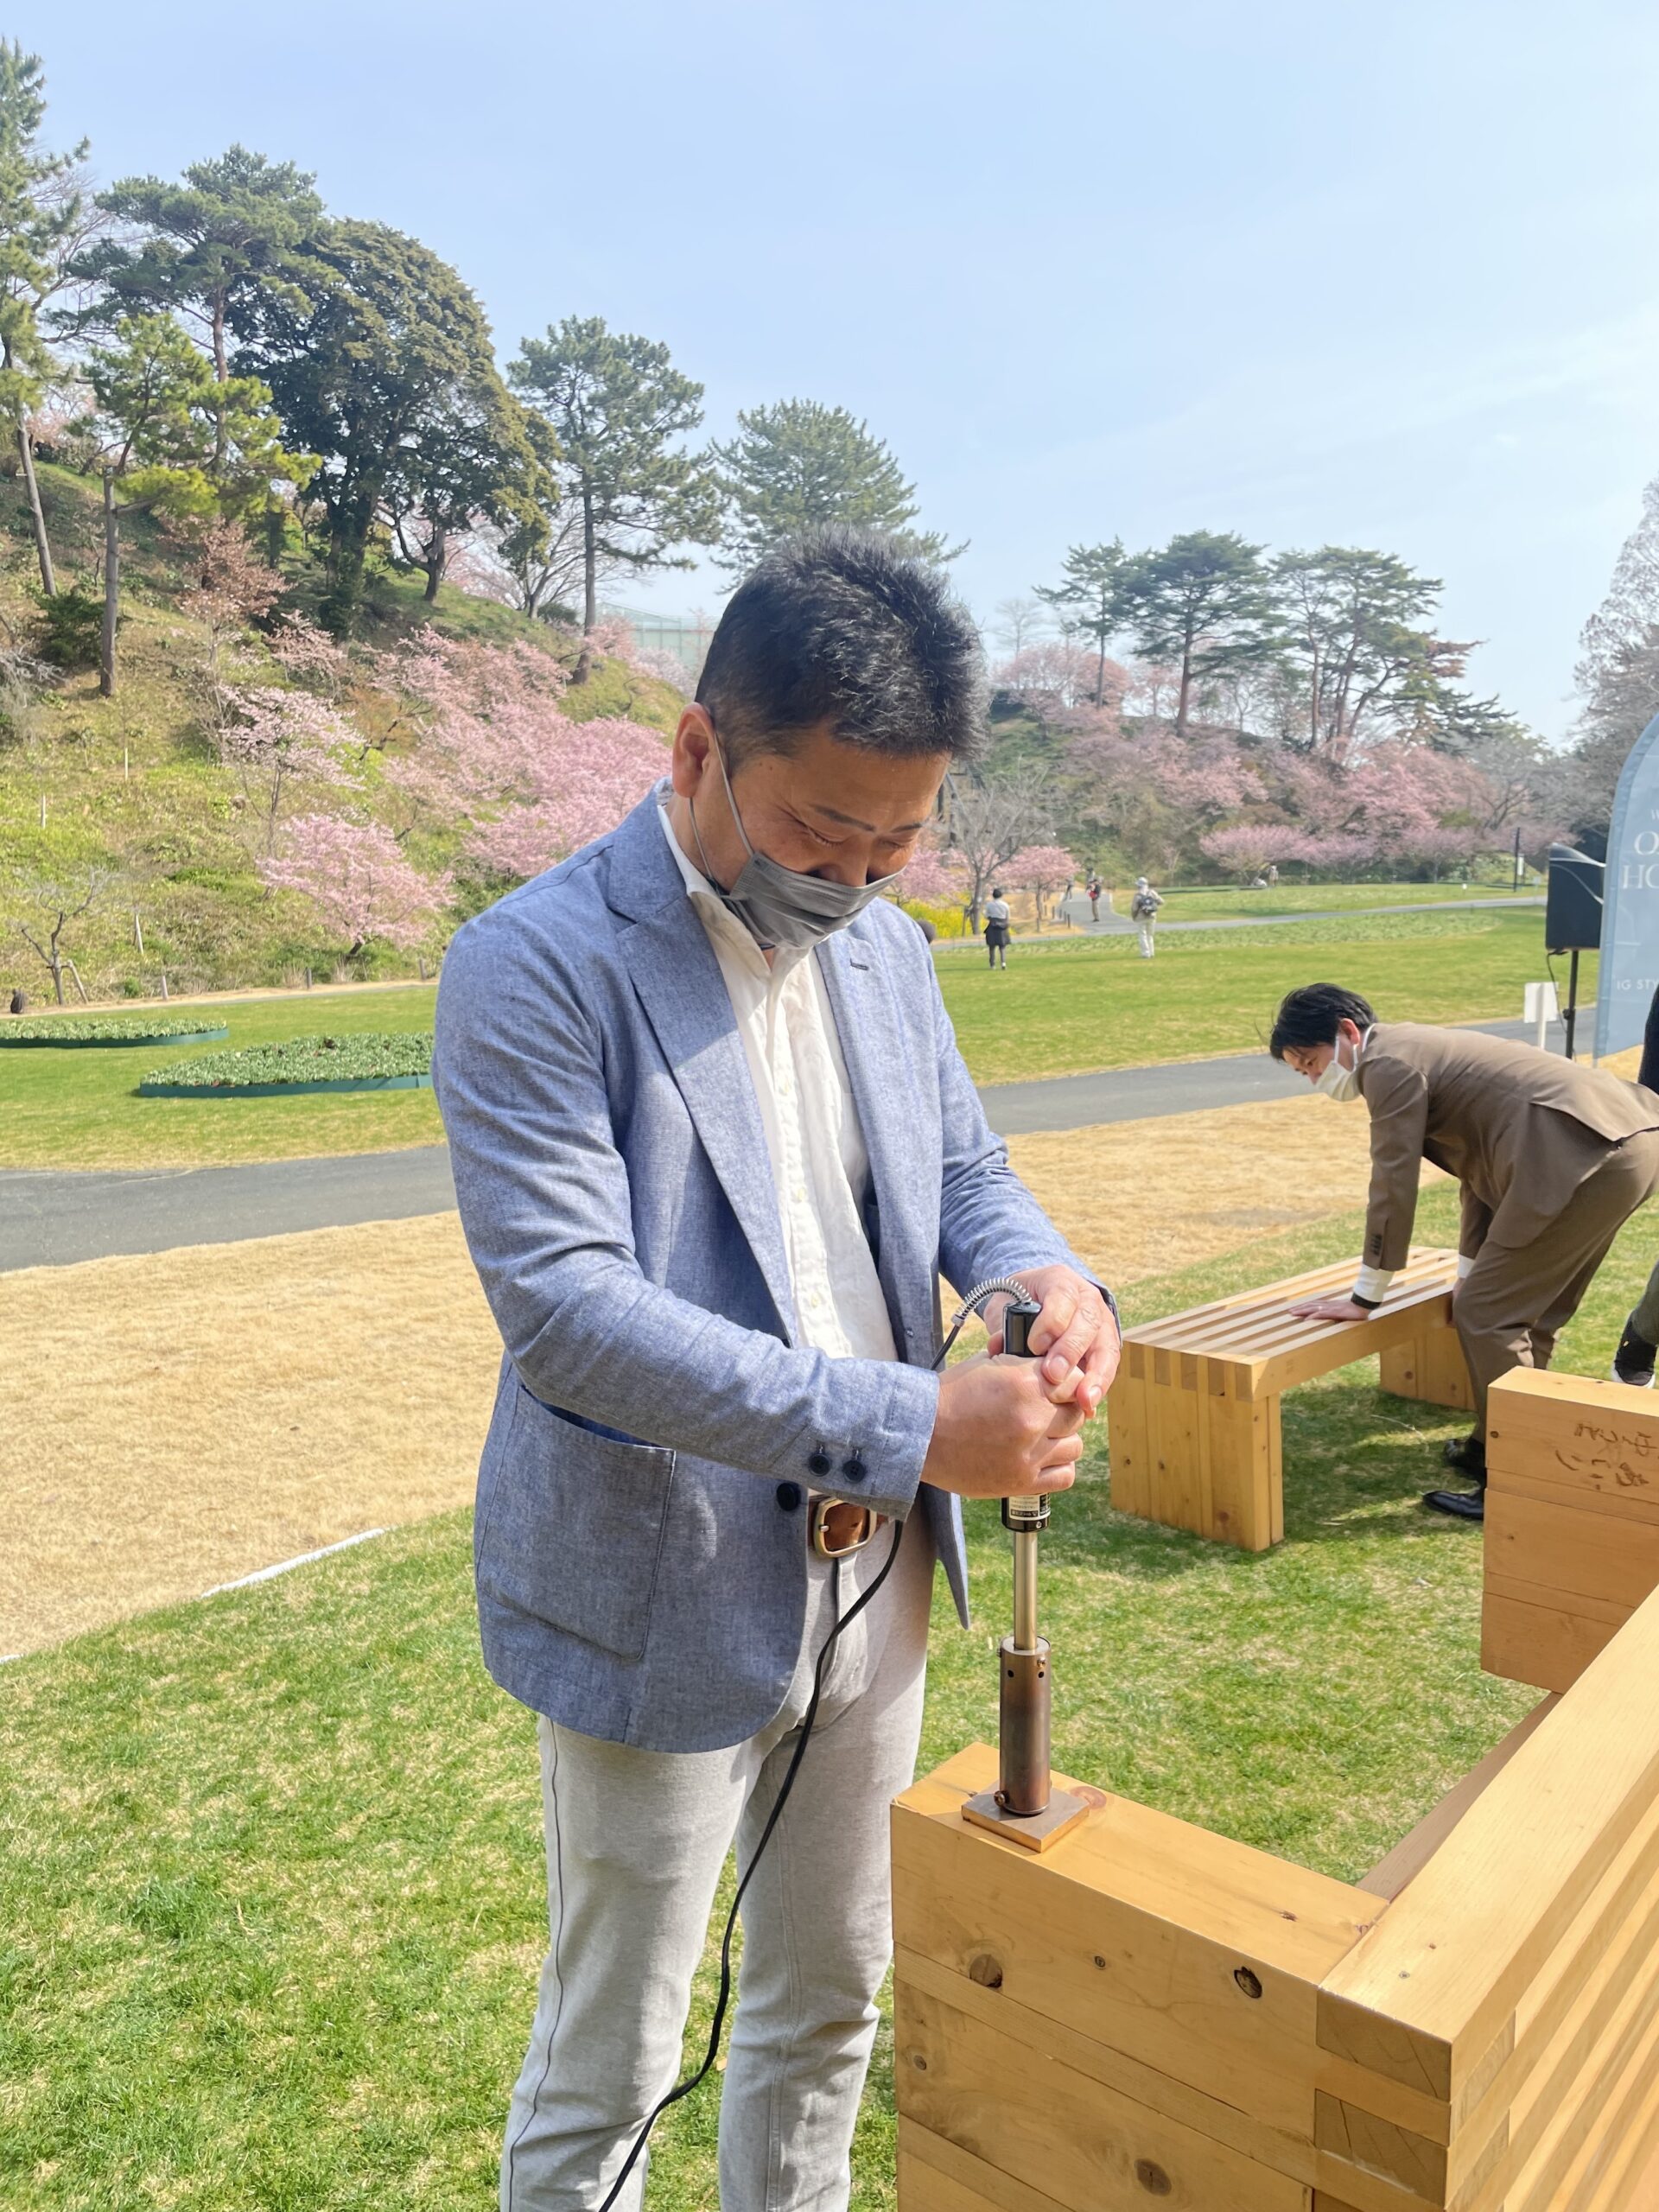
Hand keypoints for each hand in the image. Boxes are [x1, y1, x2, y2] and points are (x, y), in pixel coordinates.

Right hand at [921, 1353, 1086, 1498]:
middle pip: (1076, 1414)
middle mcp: (1033, 1420)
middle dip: (1065, 1409)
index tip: (1059, 1387)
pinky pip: (1065, 1475)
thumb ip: (1016, 1358)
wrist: (921, 1435)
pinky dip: (1059, 1466)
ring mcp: (1029, 1454)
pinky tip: (1043, 1458)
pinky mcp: (1022, 1481)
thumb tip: (1036, 1352)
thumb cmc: (949, 1398)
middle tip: (1049, 1410)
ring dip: (1062, 1439)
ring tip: (1044, 1436)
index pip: (1075, 1381)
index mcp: (1025, 1385)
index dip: (1069, 1382)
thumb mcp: (982, 1364)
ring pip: (1074, 1445)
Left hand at [986, 1264, 1119, 1416]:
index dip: (1050, 1322)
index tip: (1034, 1345)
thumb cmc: (1019, 1304)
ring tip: (1084, 1399)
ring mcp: (1102, 1321)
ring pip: (1105, 1345)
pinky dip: (1099, 1385)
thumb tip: (999, 1348)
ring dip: (1095, 1374)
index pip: (1061, 1296)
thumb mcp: (1007, 1305)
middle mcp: (1087, 1299)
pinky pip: (1109, 1364)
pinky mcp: (1107, 1345)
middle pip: (1087, 1322)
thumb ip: (1004, 1325)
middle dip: (1070, 1350)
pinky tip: (1089, 1404)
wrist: (1038, 1300)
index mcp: (1060, 1281)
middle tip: (1053, 1374)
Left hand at [1288, 1296, 1370, 1323]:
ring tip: (1292, 1314)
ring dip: (1302, 1311)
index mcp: (1330, 1305)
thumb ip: (1338, 1313)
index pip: (1315, 1304)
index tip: (1296, 1308)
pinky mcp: (1333, 1312)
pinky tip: (1305, 1320)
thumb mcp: (1344, 1312)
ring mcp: (1330, 1308)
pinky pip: (1320, 1314)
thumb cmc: (1356, 1309)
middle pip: (1311, 1305)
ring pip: (1312, 1308)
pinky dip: (1312, 1316)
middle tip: (1289, 1311)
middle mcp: (1328, 1305)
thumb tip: (1336, 1317)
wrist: (1363, 1306)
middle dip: (1300, 1308)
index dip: (1305, 1306)